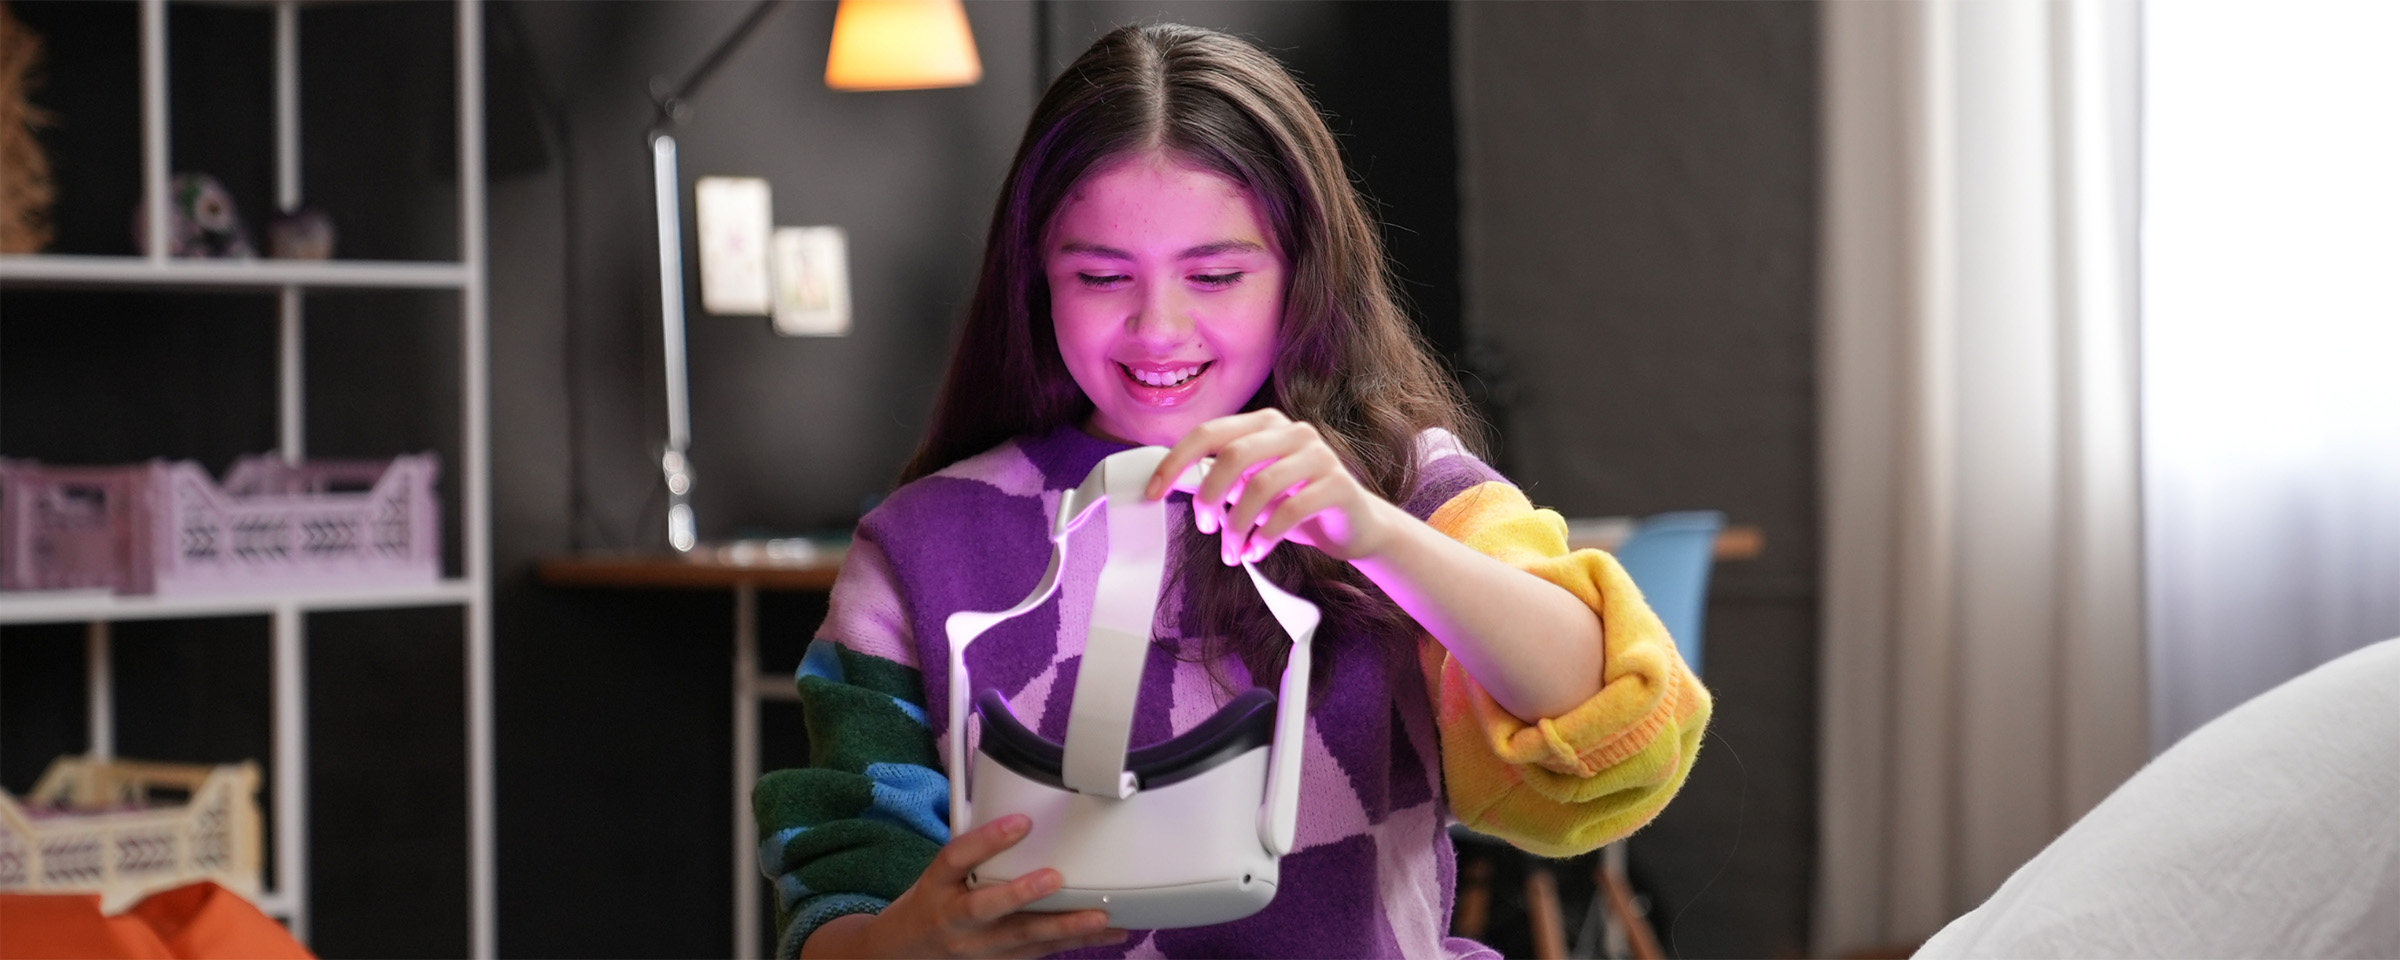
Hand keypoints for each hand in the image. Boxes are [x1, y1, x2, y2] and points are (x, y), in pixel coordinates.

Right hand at [801, 815, 1125, 958]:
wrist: (905, 952)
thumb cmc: (934, 901)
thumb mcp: (939, 872)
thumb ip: (974, 847)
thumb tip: (1018, 803)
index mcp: (937, 883)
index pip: (956, 856)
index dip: (986, 839)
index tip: (1020, 821)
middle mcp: (954, 917)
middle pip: (986, 907)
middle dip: (1023, 895)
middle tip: (1057, 877)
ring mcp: (977, 946)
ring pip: (1021, 939)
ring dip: (1064, 928)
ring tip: (1100, 917)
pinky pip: (1038, 953)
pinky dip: (1072, 943)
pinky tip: (1105, 932)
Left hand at [1147, 408, 1404, 565]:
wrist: (1355, 527)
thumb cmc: (1295, 505)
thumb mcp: (1251, 489)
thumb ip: (1220, 479)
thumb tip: (1170, 482)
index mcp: (1265, 424)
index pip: (1209, 433)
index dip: (1176, 462)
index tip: (1153, 492)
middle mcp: (1293, 431)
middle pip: (1232, 457)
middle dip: (1209, 498)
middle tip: (1205, 528)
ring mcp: (1319, 455)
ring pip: (1259, 488)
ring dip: (1237, 527)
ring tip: (1233, 551)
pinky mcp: (1338, 485)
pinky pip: (1289, 511)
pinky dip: (1264, 538)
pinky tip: (1256, 552)